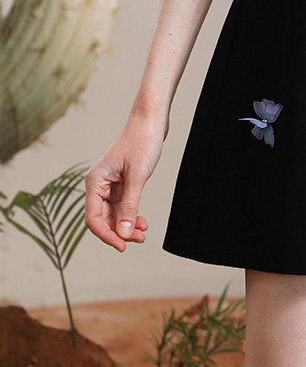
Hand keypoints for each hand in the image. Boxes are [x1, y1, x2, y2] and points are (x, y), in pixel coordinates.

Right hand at [84, 115, 166, 251]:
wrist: (151, 120)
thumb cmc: (142, 141)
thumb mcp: (137, 175)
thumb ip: (130, 205)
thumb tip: (123, 233)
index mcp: (95, 181)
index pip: (93, 219)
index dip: (107, 235)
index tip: (123, 246)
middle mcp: (99, 184)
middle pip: (103, 219)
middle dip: (120, 232)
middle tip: (139, 239)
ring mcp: (110, 184)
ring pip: (114, 214)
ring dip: (127, 225)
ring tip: (143, 233)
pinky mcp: (122, 182)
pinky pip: (122, 205)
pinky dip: (131, 215)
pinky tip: (142, 222)